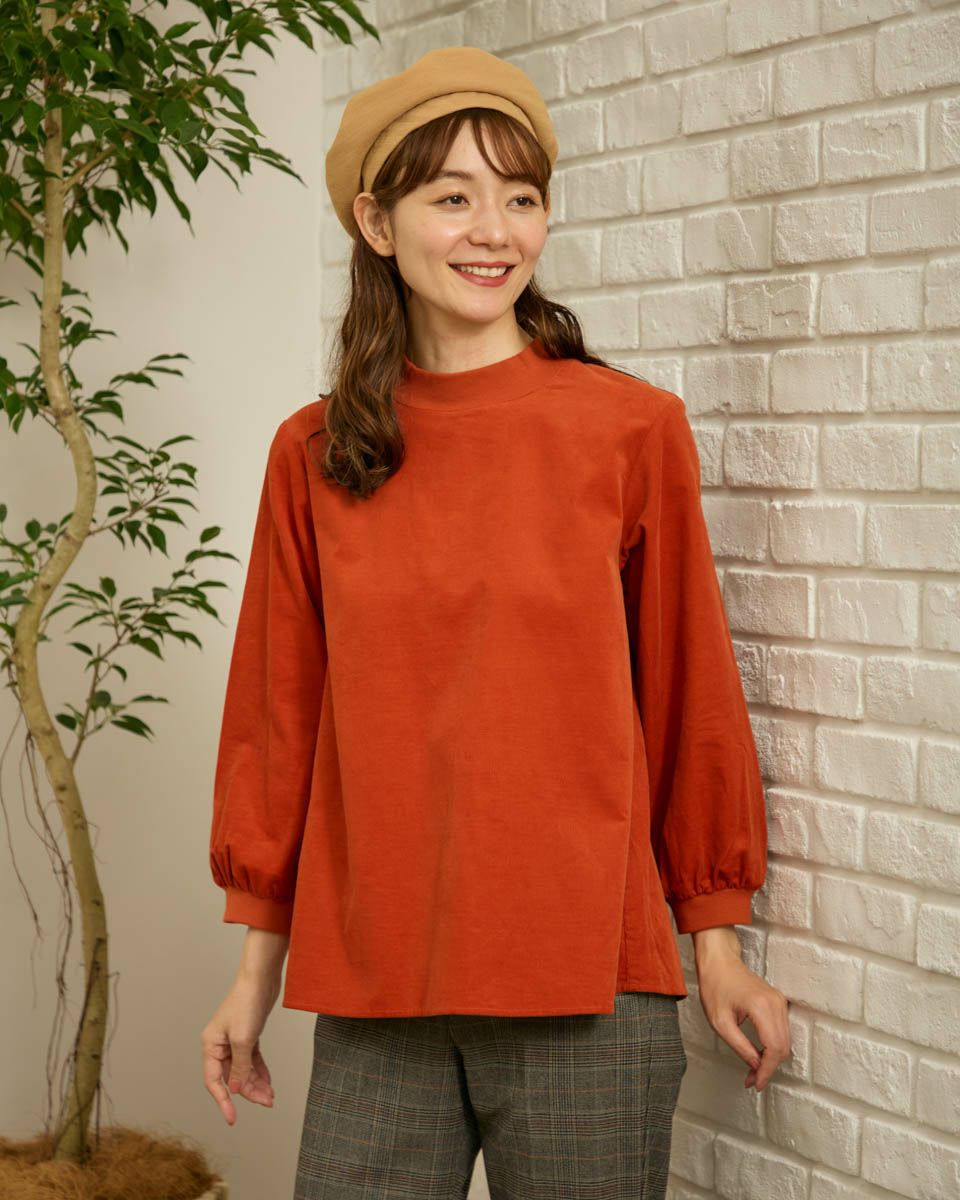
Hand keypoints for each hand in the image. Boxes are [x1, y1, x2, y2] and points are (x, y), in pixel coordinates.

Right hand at [201, 969, 281, 1124]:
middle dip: (249, 1091)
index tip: (232, 1118)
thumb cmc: (247, 1002)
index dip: (223, 1101)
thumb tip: (235, 1089)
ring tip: (270, 1095)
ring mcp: (234, 1040)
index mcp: (210, 1045)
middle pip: (231, 1077)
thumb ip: (239, 1066)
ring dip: (256, 1083)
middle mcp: (219, 1044)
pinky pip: (251, 1060)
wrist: (262, 978)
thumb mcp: (244, 1039)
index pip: (213, 1081)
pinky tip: (268, 1082)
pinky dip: (259, 1071)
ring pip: (243, 1070)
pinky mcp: (248, 1035)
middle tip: (267, 1102)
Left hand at [695, 948, 790, 1091]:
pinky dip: (773, 1047)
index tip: (756, 1084)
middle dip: (768, 1068)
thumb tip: (756, 1066)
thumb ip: (740, 1046)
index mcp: (761, 1006)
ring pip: (785, 1041)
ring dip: (771, 1059)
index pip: (773, 1048)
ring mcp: (779, 1001)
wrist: (719, 960)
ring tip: (753, 1071)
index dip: (766, 1071)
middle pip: (783, 1047)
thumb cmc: (715, 985)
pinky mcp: (778, 1002)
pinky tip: (760, 1055)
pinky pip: (782, 1031)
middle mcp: (776, 1003)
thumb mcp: (720, 1022)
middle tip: (751, 1080)